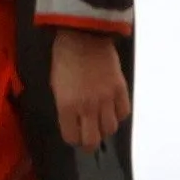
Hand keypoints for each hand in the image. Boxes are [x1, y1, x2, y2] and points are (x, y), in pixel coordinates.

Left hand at [43, 31, 129, 153]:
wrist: (84, 36)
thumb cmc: (65, 58)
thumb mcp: (56, 85)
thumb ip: (65, 106)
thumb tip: (73, 120)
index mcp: (67, 106)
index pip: (72, 137)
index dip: (73, 138)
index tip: (74, 134)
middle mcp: (87, 107)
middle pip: (93, 140)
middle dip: (90, 143)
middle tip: (89, 138)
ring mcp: (106, 99)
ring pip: (110, 129)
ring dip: (105, 128)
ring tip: (100, 121)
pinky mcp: (120, 89)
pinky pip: (124, 112)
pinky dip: (118, 114)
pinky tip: (112, 109)